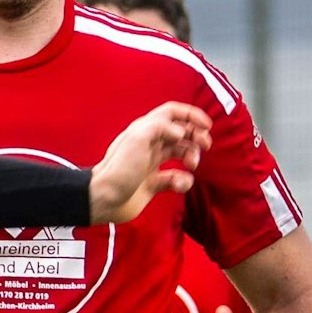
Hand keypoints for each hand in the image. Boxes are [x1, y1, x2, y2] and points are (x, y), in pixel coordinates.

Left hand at [89, 102, 211, 224]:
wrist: (104, 199)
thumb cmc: (119, 169)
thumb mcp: (138, 139)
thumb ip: (160, 127)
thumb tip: (181, 133)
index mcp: (145, 130)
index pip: (172, 113)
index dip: (191, 115)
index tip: (207, 125)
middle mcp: (150, 144)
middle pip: (181, 132)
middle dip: (196, 136)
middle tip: (205, 145)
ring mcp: (152, 164)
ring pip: (181, 154)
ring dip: (192, 156)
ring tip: (192, 164)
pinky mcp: (153, 184)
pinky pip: (176, 178)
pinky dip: (183, 180)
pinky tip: (179, 184)